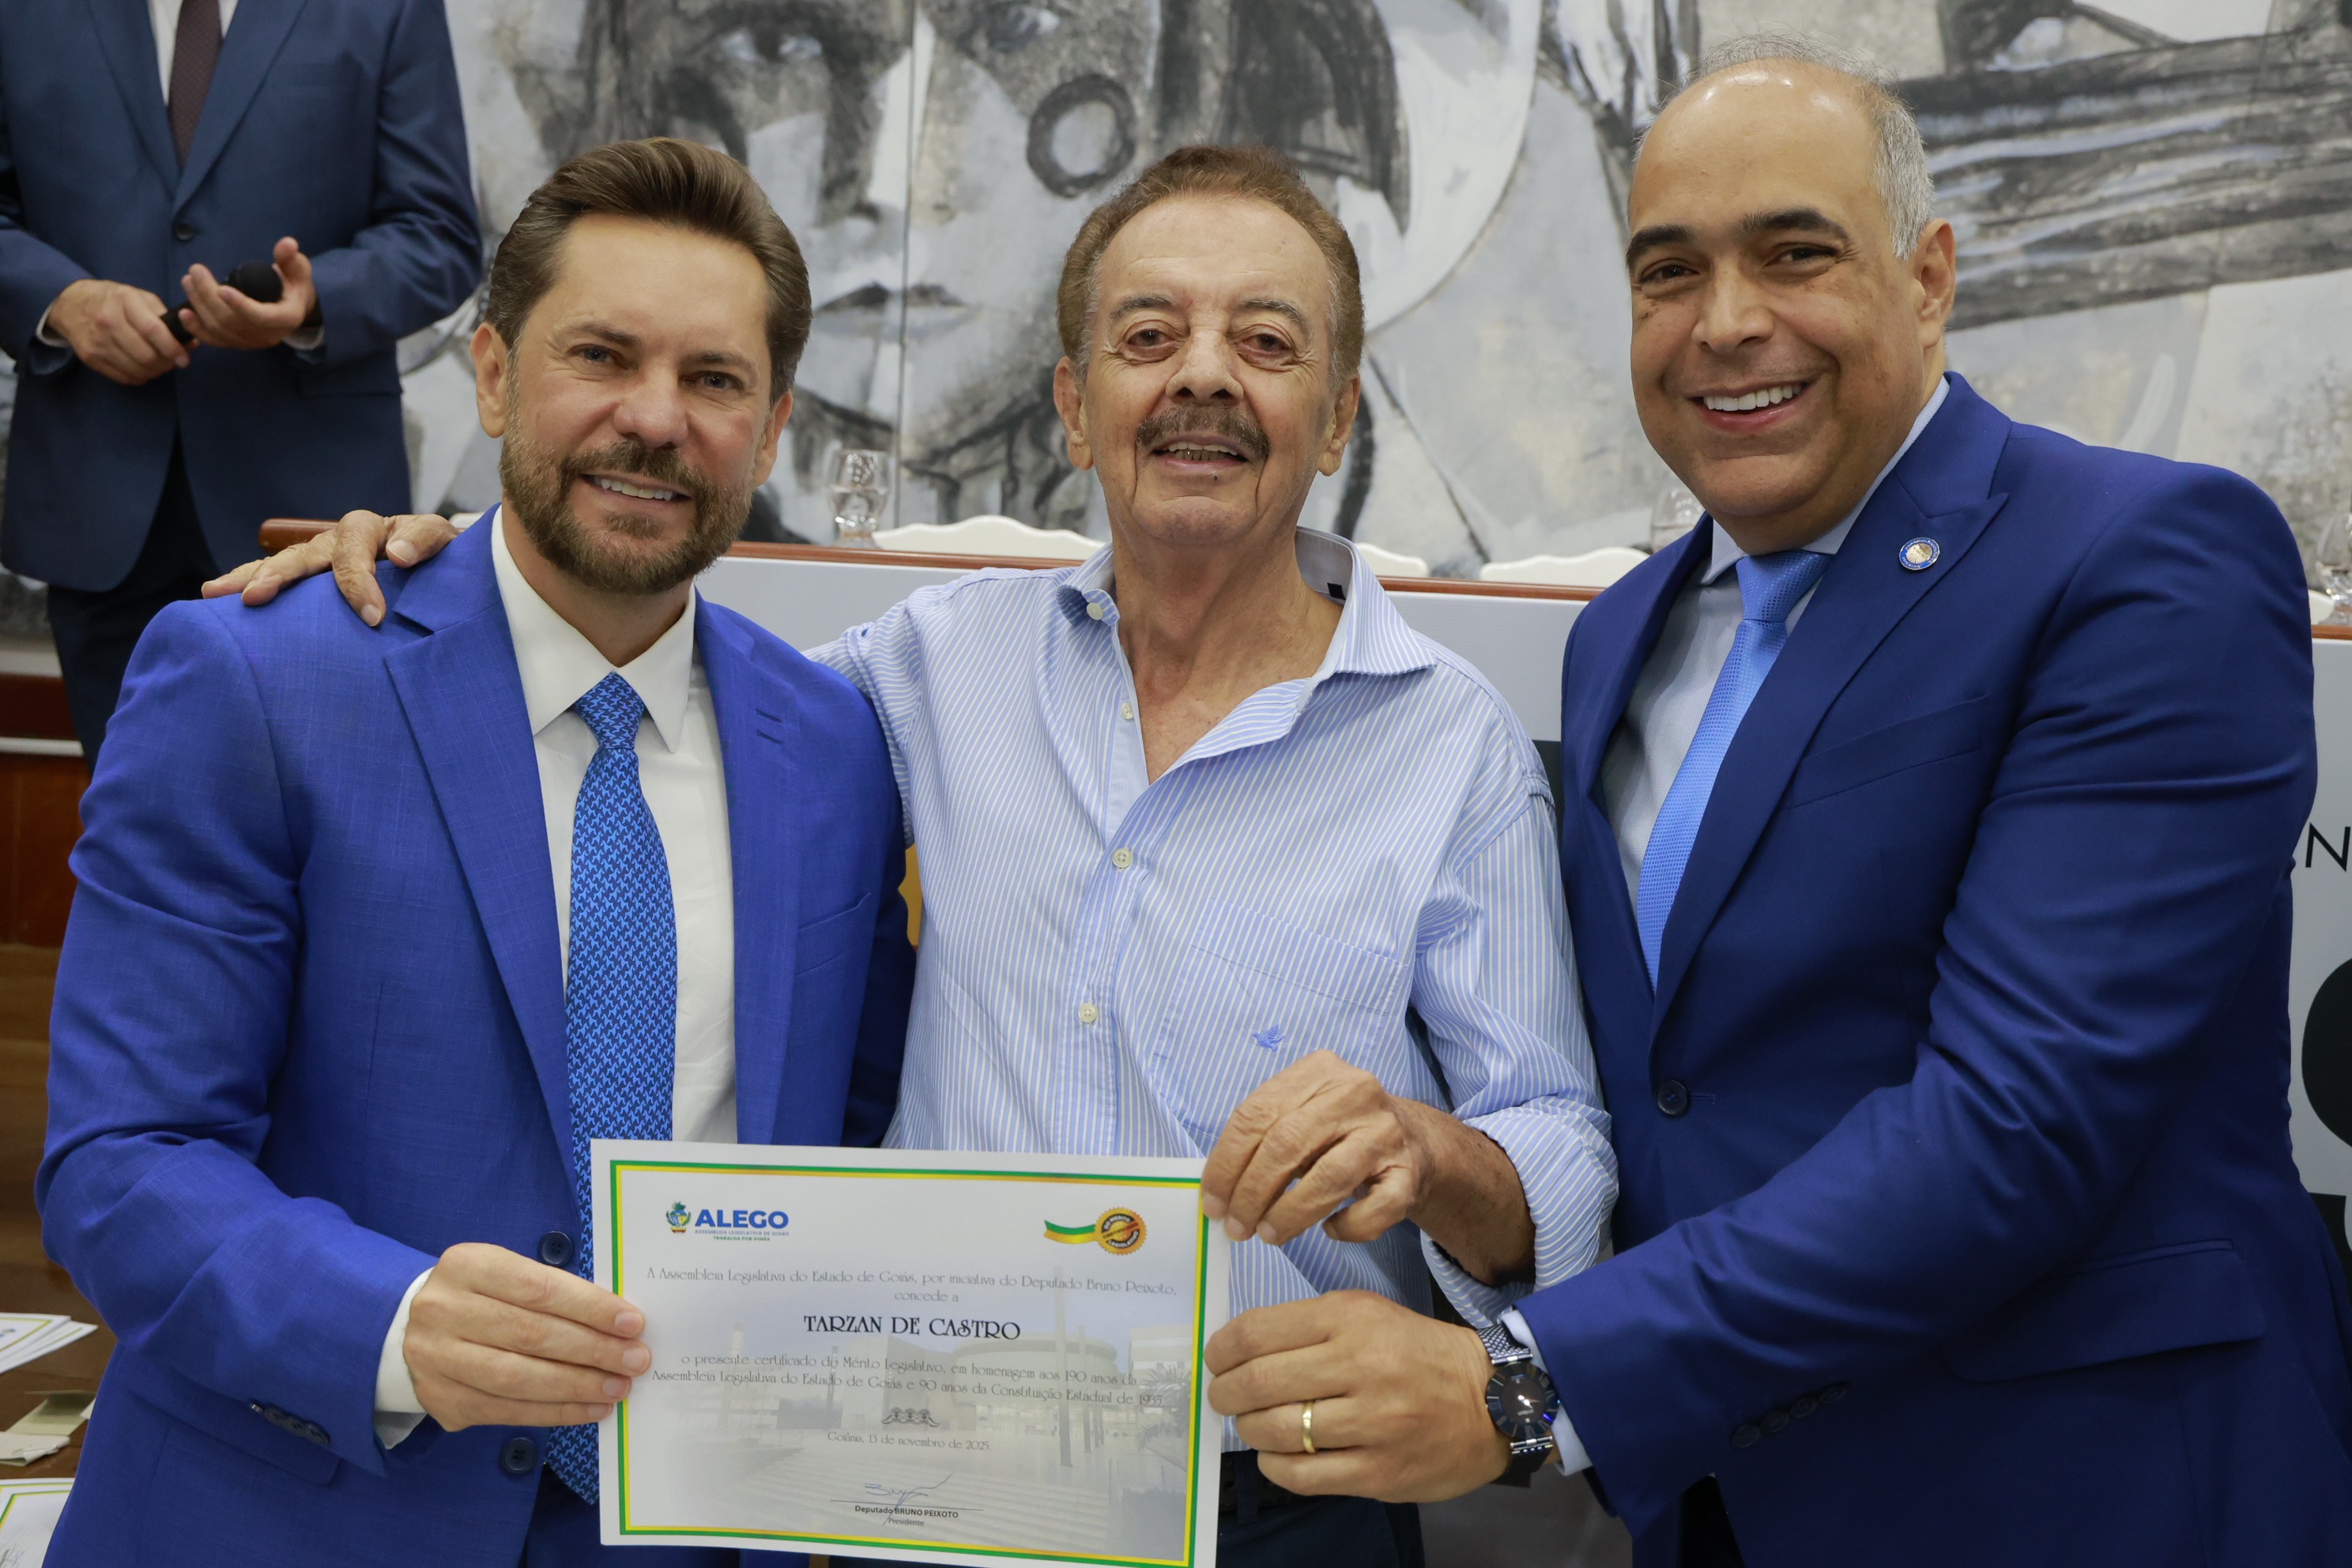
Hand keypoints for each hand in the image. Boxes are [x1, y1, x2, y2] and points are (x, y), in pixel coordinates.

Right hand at [46, 278, 188, 384]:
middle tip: (172, 362)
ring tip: (159, 364)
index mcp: (124, 301)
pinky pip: (122, 377)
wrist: (71, 304)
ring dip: (154, 372)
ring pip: (136, 369)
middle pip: (146, 355)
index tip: (185, 359)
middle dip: (166, 363)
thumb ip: (165, 317)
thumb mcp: (139, 297)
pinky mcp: (89, 357)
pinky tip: (142, 369)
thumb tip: (190, 342)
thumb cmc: (114, 300)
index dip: (173, 348)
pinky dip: (138, 377)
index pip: (153, 330)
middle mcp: (107, 321)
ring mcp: (97, 341)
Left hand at [178, 236, 317, 350]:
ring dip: (199, 305)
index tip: (221, 288)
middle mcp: (268, 335)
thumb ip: (290, 258)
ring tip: (187, 281)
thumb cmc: (294, 284)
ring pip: (219, 329)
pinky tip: (183, 313)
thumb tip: (287, 243)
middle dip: (209, 296)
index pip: (262, 316)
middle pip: (232, 321)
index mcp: (285, 318)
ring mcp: (251, 342)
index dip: (241, 305)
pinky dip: (197, 329)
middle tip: (195, 271)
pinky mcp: (237, 343)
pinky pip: (214, 340)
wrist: (293, 307)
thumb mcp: (297, 269)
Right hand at [202, 509, 459, 626]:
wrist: (445, 564)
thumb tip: (396, 553)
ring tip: (215, 593)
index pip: (355, 549)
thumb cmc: (444, 559)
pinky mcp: (315, 578)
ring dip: (251, 577)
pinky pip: (280, 578)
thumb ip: (427, 542)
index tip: (372, 616)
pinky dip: (251, 584)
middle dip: (280, 574)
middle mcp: (340, 541)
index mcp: (372, 530)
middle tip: (257, 597)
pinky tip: (218, 599)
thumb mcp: (446, 545)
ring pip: (282, 564)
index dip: (358, 580)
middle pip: (304, 553)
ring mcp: (322, 558)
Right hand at [401, 1242, 649, 1432]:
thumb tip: (617, 1322)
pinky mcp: (442, 1400)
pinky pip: (507, 1411)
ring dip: (577, 1386)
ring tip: (618, 1388)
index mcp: (468, 1266)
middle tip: (635, 1359)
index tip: (633, 1322)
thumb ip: (552, 1291)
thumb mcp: (505, 1273)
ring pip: (518, 1379)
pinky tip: (590, 1408)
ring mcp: (438, 1359)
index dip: (589, 1307)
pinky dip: (555, 1412)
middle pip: (531, 1335)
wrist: (409, 1329)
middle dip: (592, 1350)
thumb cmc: (479, 1296)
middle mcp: (445, 1311)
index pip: (538, 1288)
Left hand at [1202, 1049, 1439, 1246]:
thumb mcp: (1301, 1116)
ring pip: (1328, 1178)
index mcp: (1319, 1069)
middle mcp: (1355, 1092)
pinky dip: (1345, 1227)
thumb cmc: (1339, 1133)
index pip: (1257, 1113)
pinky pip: (1372, 1210)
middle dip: (1252, 1192)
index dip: (1226, 1162)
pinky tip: (1331, 1229)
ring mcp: (1386, 1132)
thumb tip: (1219, 1191)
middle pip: (1287, 1143)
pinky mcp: (1409, 1172)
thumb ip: (1262, 1139)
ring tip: (1268, 1234)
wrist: (1415, 1143)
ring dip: (1289, 1214)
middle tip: (1237, 1226)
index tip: (1212, 1201)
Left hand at [1206, 1290, 1513, 1502]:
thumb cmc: (1417, 1353)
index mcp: (1352, 1318)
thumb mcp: (1368, 1314)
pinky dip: (1274, 1466)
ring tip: (1252, 1425)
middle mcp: (1361, 1366)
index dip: (1222, 1350)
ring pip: (1276, 1431)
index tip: (1216, 1360)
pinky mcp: (1380, 1472)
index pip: (1258, 1332)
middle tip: (1223, 1396)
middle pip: (1259, 1383)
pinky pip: (1302, 1475)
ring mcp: (1372, 1423)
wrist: (1492, 1400)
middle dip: (1225, 1393)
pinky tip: (1276, 1455)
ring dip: (1249, 1430)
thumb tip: (1238, 1350)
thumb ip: (1308, 1326)